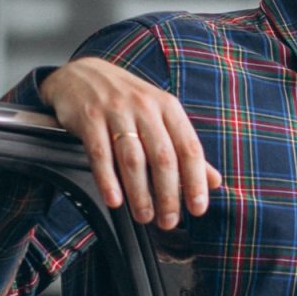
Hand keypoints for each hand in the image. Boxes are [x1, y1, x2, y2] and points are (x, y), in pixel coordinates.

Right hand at [39, 58, 221, 227]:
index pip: (189, 148)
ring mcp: (116, 111)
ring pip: (133, 158)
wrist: (82, 74)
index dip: (196, 180)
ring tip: (144, 216)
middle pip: (163, 157)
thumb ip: (184, 148)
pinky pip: (100, 153)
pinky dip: (108, 180)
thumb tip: (214, 180)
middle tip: (168, 221)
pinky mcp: (89, 118)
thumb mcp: (160, 116)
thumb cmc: (127, 100)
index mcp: (168, 108)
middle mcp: (146, 108)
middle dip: (168, 194)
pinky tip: (114, 200)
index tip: (198, 208)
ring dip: (139, 193)